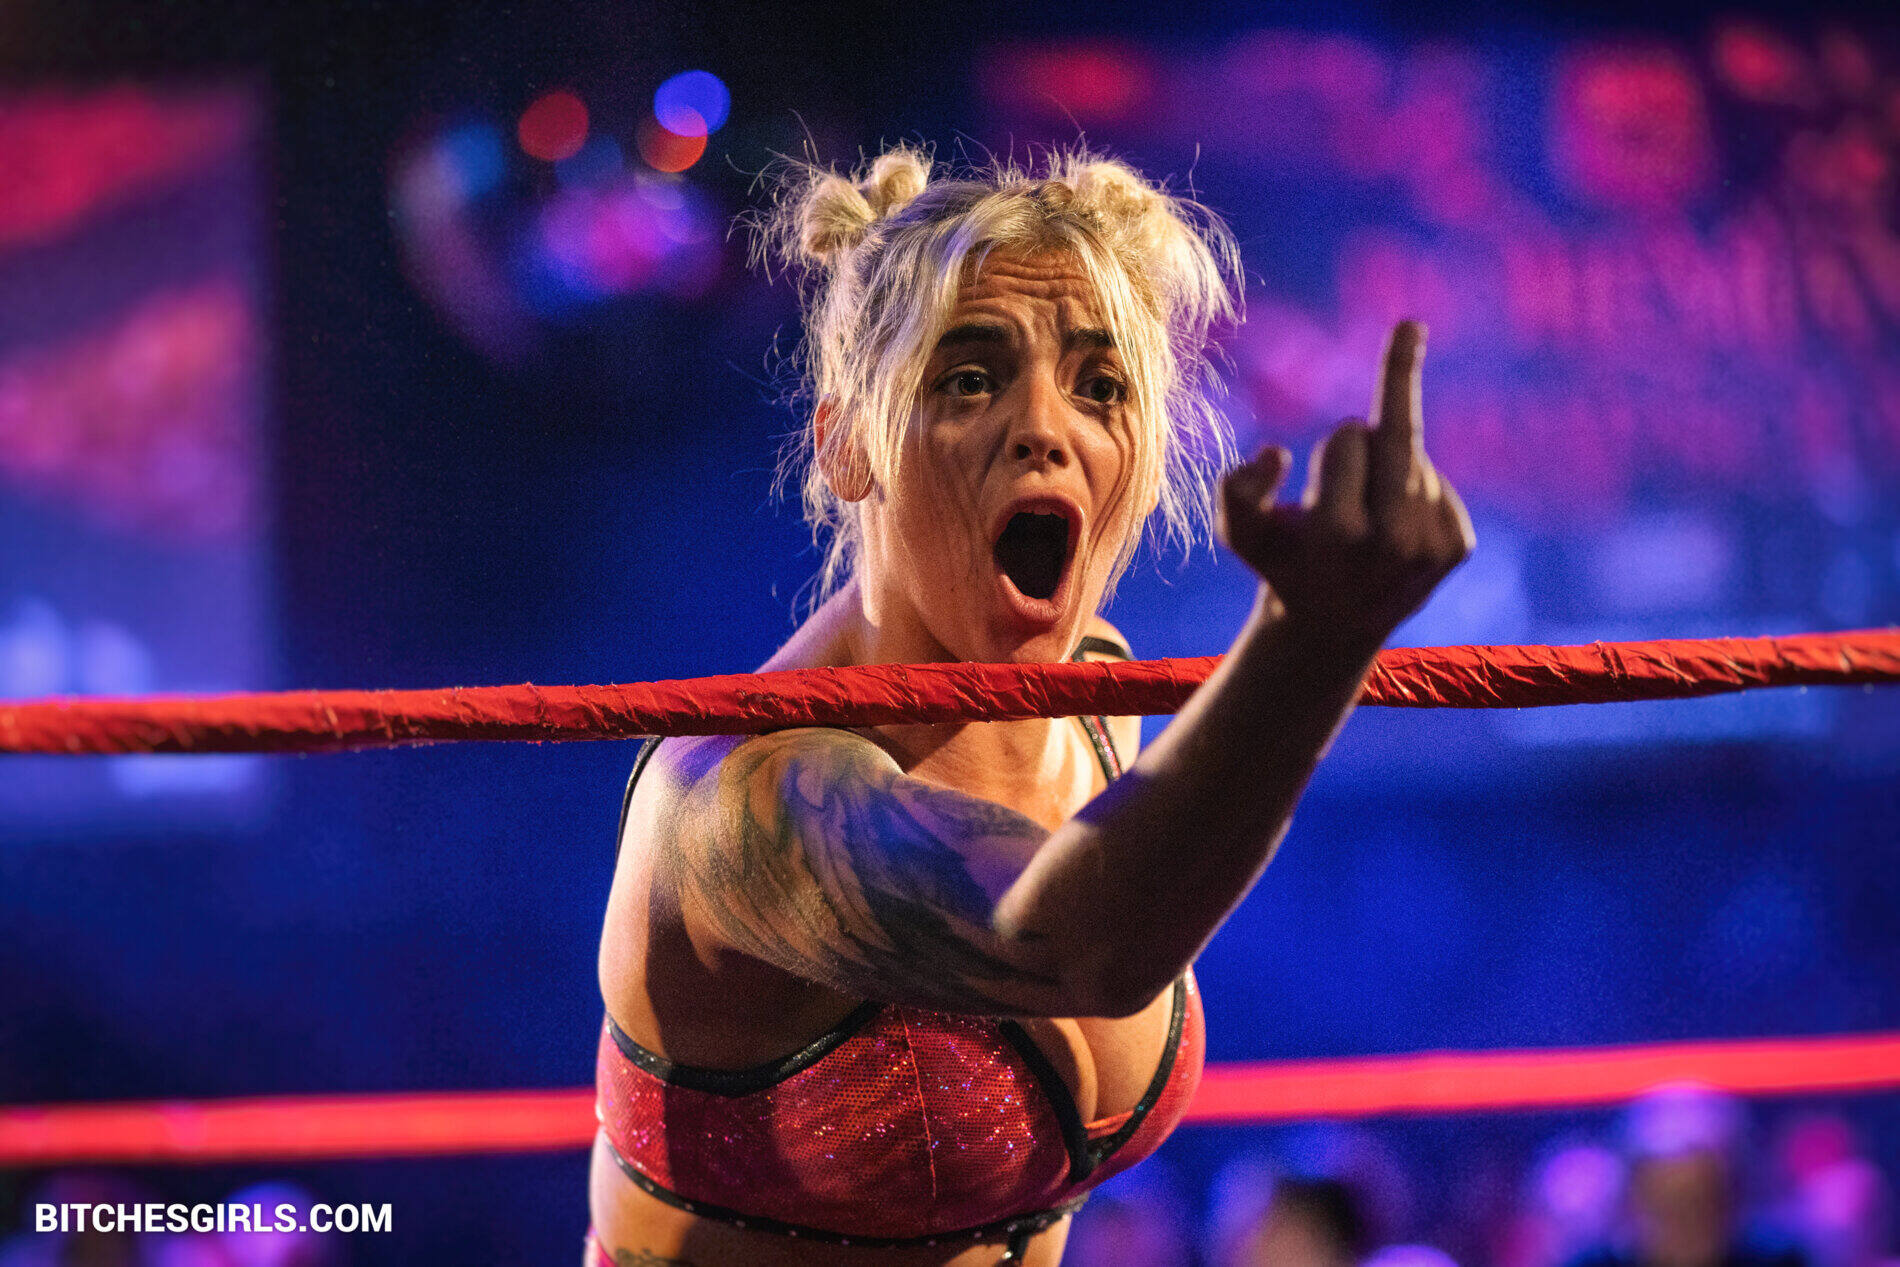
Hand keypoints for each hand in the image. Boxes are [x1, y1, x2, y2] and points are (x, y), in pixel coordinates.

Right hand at [1217, 320, 1474, 650]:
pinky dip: (1412, 492)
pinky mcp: (1458, 547)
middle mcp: (1394, 543)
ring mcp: (1433, 547)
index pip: (1348, 438)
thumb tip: (1274, 455)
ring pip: (1414, 459)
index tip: (1407, 332)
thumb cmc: (1283, 563)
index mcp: (1340, 534)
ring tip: (1361, 517)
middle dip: (1378, 414)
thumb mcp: (1242, 533)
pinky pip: (1437, 484)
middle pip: (1393, 436)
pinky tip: (1390, 527)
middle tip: (1400, 349)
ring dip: (1385, 470)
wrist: (1332, 627)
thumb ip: (1238, 491)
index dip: (1333, 445)